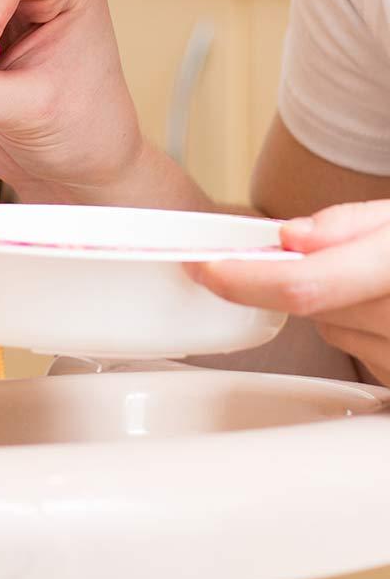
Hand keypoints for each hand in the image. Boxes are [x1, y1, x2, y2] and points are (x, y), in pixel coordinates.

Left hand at [190, 201, 389, 383]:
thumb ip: (349, 225)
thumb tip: (291, 237)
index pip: (302, 286)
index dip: (244, 279)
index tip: (206, 269)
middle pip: (314, 307)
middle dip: (306, 275)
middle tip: (333, 252)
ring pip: (331, 330)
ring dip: (337, 304)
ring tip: (381, 281)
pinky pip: (358, 353)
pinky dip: (361, 328)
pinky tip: (389, 308)